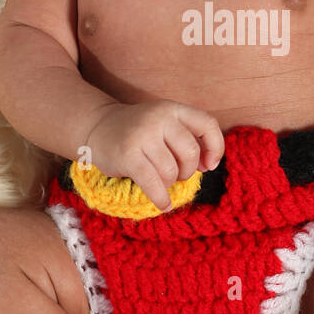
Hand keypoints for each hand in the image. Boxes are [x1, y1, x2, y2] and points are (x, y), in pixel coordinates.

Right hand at [80, 99, 224, 211]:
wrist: (97, 127)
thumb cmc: (139, 132)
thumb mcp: (165, 124)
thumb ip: (187, 138)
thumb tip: (209, 165)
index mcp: (173, 109)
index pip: (207, 124)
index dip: (215, 147)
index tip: (209, 165)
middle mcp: (159, 118)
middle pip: (190, 153)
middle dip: (187, 171)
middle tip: (176, 174)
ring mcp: (142, 136)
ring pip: (171, 171)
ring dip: (169, 183)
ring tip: (159, 180)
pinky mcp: (128, 156)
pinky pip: (154, 184)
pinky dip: (161, 198)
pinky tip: (163, 204)